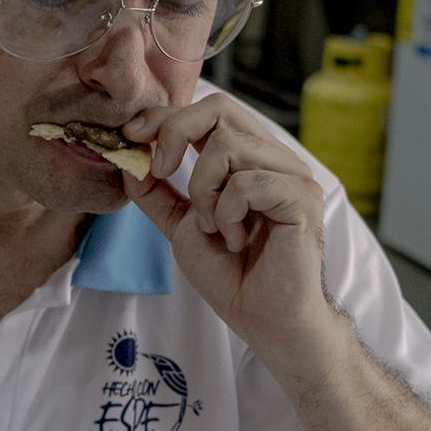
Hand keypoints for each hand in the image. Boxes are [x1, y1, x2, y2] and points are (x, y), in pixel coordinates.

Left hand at [122, 97, 340, 357]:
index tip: (131, 136)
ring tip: (215, 228)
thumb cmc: (232, 275)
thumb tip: (129, 160)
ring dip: (203, 192)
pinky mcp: (301, 198)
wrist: (263, 319)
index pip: (209, 111)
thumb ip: (157, 193)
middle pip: (219, 110)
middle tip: (160, 171)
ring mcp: (292, 175)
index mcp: (248, 158)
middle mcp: (273, 158)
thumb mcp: (181, 226)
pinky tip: (237, 240)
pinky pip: (248, 183)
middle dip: (175, 134)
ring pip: (227, 147)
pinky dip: (228, 214)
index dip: (165, 116)